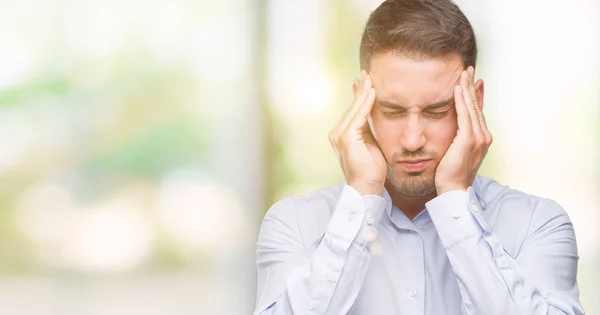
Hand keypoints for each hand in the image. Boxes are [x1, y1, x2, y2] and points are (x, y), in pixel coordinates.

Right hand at [329, 71, 386, 195]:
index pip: (352, 110)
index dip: (358, 95)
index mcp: (341, 135)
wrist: (366, 186)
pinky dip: (366, 103)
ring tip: (370, 77)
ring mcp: (340, 135)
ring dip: (363, 92)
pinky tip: (372, 92)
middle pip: (352, 106)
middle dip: (360, 89)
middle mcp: (337, 133)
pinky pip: (358, 116)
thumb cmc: (370, 169)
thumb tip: (369, 113)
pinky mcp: (347, 138)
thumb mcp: (370, 143)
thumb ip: (367, 128)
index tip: (364, 81)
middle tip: (367, 72)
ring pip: (354, 109)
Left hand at [435, 66, 492, 194]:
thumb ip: (456, 138)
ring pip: (472, 107)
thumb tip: (453, 130)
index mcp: (481, 138)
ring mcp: (478, 138)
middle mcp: (483, 136)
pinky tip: (457, 89)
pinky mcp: (468, 140)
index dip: (476, 94)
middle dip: (472, 86)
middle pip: (476, 105)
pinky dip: (461, 101)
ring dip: (467, 88)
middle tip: (468, 69)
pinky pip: (465, 116)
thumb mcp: (455, 152)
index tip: (473, 79)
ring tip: (463, 73)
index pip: (478, 111)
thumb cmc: (451, 174)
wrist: (454, 190)